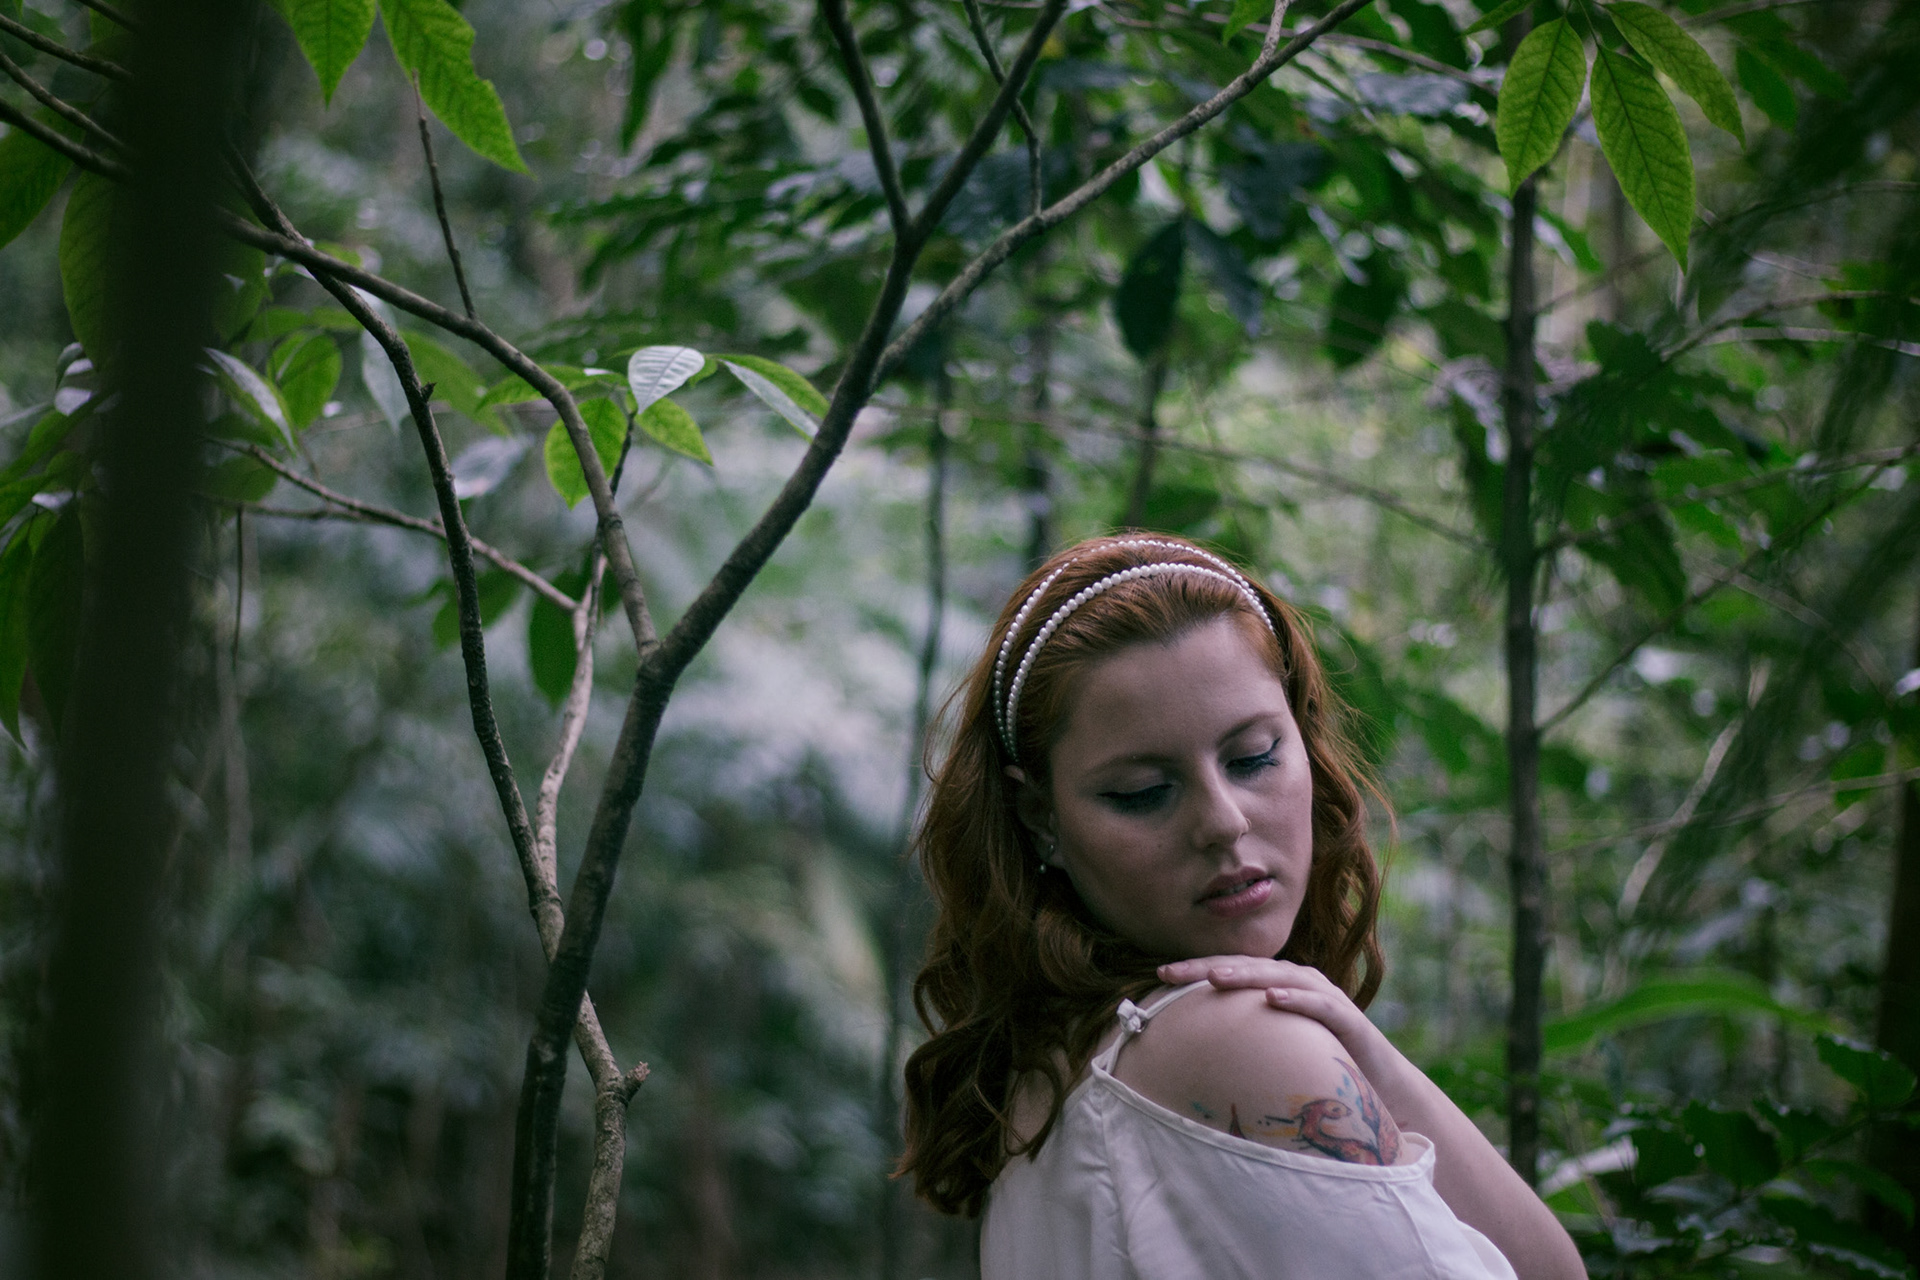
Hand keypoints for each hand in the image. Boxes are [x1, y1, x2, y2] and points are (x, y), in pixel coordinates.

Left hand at [1157, 956, 1393, 1077]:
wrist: (1384, 1087)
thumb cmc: (1321, 1064)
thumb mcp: (1276, 1047)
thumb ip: (1245, 1038)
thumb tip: (1195, 1048)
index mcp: (1280, 985)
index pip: (1233, 970)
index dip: (1197, 968)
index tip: (1160, 974)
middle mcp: (1300, 983)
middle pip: (1249, 967)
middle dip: (1208, 966)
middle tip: (1171, 971)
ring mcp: (1325, 997)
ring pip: (1280, 978)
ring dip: (1246, 975)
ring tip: (1214, 977)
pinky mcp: (1348, 1020)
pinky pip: (1319, 1005)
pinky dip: (1295, 999)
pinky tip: (1271, 998)